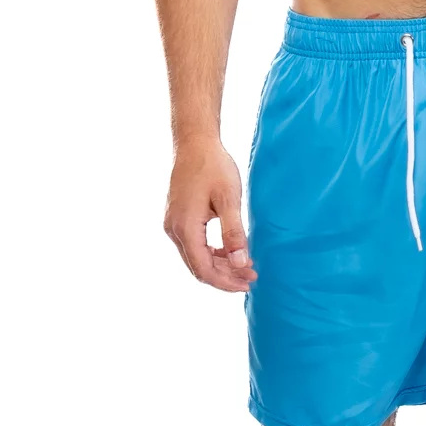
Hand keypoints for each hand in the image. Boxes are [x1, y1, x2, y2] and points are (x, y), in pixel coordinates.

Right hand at [163, 138, 257, 292]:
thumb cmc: (214, 167)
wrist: (195, 143)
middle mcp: (174, 229)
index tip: (248, 282)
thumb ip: (234, 233)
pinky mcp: (178, 218)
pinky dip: (212, 252)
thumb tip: (239, 263)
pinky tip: (230, 251)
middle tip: (252, 276)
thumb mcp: (229, 199)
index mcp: (185, 227)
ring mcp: (173, 224)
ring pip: (196, 257)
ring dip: (220, 264)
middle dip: (225, 275)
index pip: (203, 269)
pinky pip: (194, 244)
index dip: (226, 281)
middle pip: (198, 267)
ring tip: (245, 265)